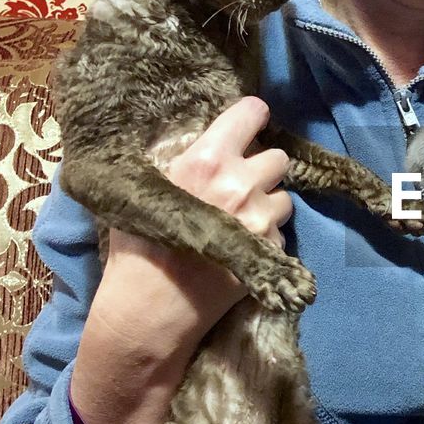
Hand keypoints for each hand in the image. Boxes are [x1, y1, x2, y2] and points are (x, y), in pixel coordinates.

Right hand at [104, 95, 294, 327]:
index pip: (251, 113)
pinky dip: (267, 238)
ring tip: (240, 222)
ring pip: (285, 196)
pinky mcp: (271, 251)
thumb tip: (203, 139)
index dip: (252, 117)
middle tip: (240, 185)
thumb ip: (182, 161)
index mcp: (205, 160)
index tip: (250, 123)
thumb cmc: (137, 248)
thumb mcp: (147, 191)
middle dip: (263, 169)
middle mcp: (239, 183)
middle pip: (278, 157)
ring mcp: (260, 219)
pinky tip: (240, 250)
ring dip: (268, 204)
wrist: (149, 310)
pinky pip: (281, 231)